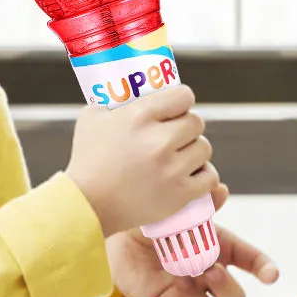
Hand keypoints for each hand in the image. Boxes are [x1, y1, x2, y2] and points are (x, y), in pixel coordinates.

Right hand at [65, 84, 219, 236]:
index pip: (183, 96)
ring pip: (204, 148)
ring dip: (194, 150)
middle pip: (196, 122)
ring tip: (180, 155)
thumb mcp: (92, 117)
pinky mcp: (179, 194)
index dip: (181, 101)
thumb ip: (114, 101)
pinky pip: (209, 177)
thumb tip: (129, 90)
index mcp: (140, 116)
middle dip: (187, 126)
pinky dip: (203, 175)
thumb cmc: (87, 160)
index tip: (175, 109)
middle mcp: (159, 141)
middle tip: (175, 135)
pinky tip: (191, 173)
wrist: (87, 205)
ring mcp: (171, 169)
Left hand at [106, 181, 278, 296]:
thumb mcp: (179, 212)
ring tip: (180, 280)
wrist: (122, 238)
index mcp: (220, 251)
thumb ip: (201, 205)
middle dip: (226, 287)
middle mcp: (209, 278)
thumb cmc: (158, 224)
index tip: (270, 276)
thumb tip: (220, 189)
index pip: (252, 262)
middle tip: (208, 270)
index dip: (265, 269)